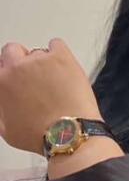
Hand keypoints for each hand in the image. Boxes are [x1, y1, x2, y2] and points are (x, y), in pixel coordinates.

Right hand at [0, 38, 102, 155]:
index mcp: (1, 82)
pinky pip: (56, 45)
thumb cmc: (38, 136)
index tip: (17, 80)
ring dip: (44, 64)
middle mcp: (16, 67)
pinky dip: (59, 54)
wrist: (69, 135)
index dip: (9, 73)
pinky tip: (64, 70)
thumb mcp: (6, 130)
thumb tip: (2, 100)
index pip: (0, 66)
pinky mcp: (61, 57)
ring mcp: (39, 59)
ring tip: (56, 83)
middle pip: (13, 50)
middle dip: (21, 61)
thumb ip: (0, 109)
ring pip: (38, 52)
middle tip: (34, 78)